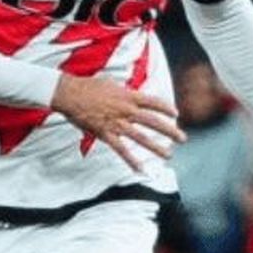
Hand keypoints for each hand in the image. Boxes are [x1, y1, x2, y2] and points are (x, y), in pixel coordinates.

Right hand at [51, 75, 185, 171]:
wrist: (69, 93)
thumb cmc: (88, 86)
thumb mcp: (111, 83)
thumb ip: (123, 90)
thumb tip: (129, 92)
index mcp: (128, 96)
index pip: (153, 102)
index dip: (166, 108)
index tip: (176, 114)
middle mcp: (126, 110)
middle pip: (153, 121)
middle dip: (170, 130)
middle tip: (183, 138)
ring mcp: (116, 123)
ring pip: (141, 137)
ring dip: (156, 147)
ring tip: (169, 155)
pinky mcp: (106, 134)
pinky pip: (121, 150)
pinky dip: (132, 161)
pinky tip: (141, 169)